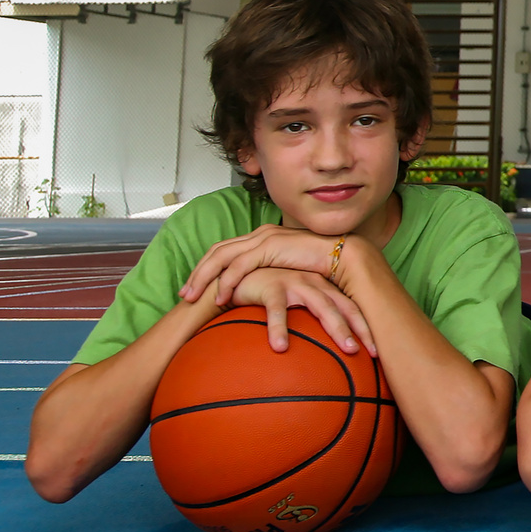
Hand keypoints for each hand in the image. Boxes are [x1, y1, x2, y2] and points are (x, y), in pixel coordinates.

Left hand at [180, 224, 355, 307]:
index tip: (195, 286)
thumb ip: (275, 275)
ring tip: (193, 297)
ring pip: (222, 256)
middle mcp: (261, 234)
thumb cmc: (324, 267)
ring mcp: (265, 238)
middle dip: (198, 272)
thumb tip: (264, 291)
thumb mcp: (291, 271)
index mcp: (264, 237)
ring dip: (204, 277)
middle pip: (217, 251)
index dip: (207, 268)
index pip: (226, 250)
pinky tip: (221, 296)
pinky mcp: (272, 247)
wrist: (347, 257)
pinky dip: (227, 280)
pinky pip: (240, 264)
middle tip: (184, 293)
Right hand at [230, 267, 377, 356]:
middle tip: (372, 352)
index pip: (352, 308)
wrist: (237, 276)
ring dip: (337, 328)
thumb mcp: (295, 305)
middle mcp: (314, 284)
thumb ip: (310, 321)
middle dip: (360, 329)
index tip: (380, 352)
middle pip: (343, 308)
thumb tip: (328, 352)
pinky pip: (277, 311)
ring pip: (321, 307)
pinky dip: (279, 329)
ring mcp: (294, 283)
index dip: (366, 327)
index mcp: (323, 289)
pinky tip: (280, 348)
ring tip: (347, 351)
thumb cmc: (270, 294)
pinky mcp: (271, 287)